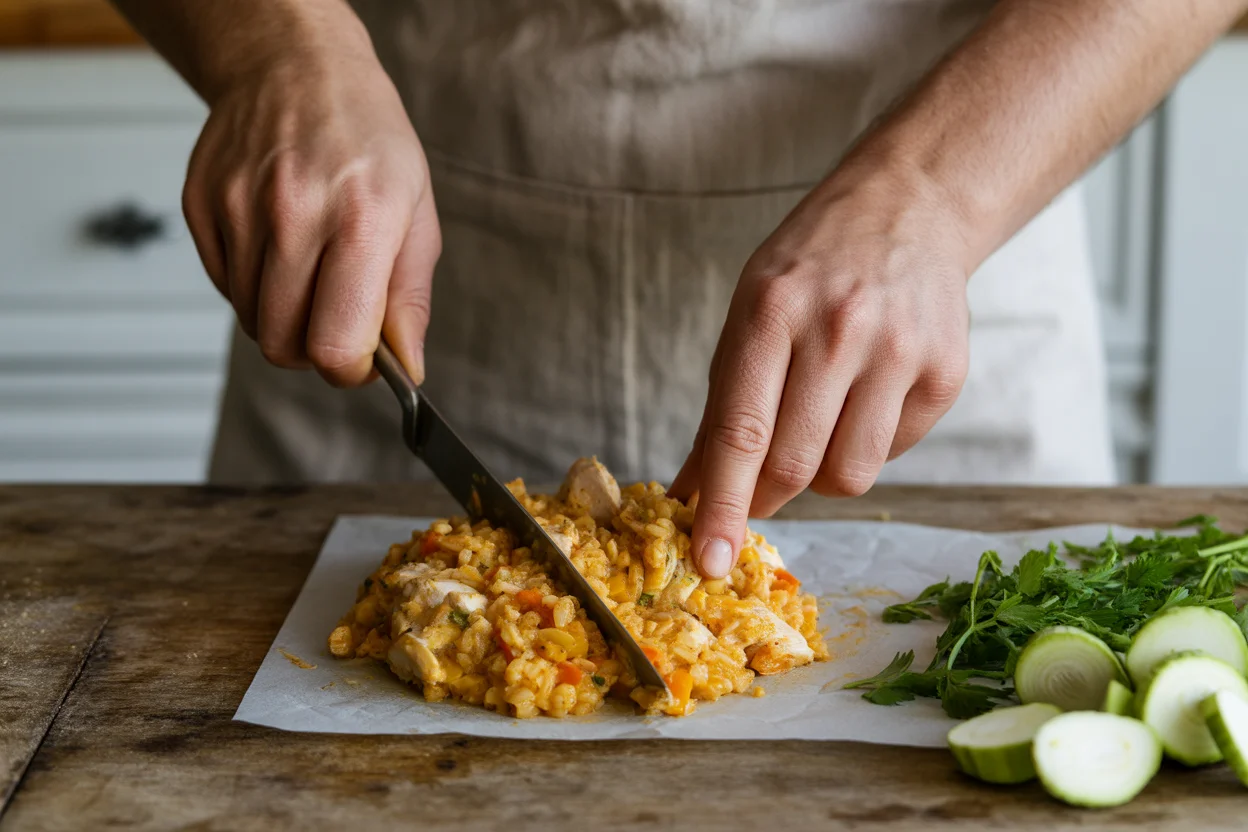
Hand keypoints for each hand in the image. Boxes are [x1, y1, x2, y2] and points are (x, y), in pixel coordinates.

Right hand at [183, 46, 439, 385]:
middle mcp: (294, 213)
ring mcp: (238, 208)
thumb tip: (406, 368)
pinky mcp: (200, 206)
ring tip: (311, 269)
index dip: (349, 369)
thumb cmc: (368, 140)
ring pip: (252, 322)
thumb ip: (411, 299)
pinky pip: (225, 287)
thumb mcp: (417, 214)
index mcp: (362, 220)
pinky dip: (253, 286)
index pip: (334, 344)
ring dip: (284, 317)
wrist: (294, 66)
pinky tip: (278, 246)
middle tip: (338, 317)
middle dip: (315, 350)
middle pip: (285, 345)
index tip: (362, 359)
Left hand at [670, 168, 971, 577]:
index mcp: (772, 312)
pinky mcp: (945, 372)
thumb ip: (721, 409)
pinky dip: (867, 444)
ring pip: (850, 475)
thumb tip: (689, 495)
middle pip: (796, 465)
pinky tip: (867, 395)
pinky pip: (893, 453)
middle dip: (767, 497)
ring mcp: (899, 351)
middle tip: (759, 492)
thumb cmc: (810, 269)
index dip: (721, 506)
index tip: (707, 562)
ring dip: (822, 476)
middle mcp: (839, 330)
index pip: (741, 432)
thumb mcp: (747, 315)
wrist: (908, 206)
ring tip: (820, 424)